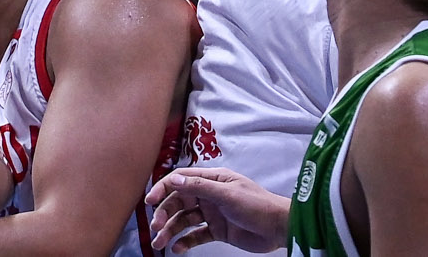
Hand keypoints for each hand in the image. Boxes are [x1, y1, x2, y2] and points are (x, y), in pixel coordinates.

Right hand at [145, 167, 289, 253]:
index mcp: (212, 180)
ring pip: (185, 220)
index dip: (164, 189)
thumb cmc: (257, 205)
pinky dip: (186, 241)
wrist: (277, 227)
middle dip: (165, 214)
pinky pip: (196, 235)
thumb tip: (175, 179)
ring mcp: (212, 213)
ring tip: (161, 243)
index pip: (181, 180)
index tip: (150, 202)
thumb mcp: (228, 194)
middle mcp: (209, 195)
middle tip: (156, 228)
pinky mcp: (217, 230)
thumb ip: (200, 186)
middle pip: (179, 202)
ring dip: (171, 230)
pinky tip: (178, 248)